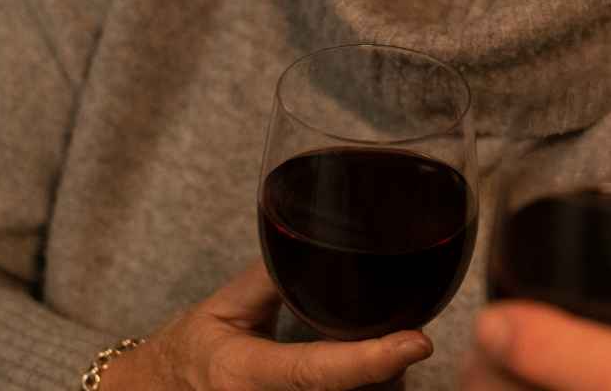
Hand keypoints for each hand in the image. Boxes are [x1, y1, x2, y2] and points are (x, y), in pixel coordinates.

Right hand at [101, 263, 431, 390]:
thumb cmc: (194, 350)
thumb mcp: (224, 307)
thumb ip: (274, 275)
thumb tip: (324, 234)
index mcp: (244, 373)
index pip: (315, 370)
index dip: (369, 360)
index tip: (416, 342)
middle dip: (386, 371)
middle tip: (406, 341)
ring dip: (380, 384)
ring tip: (387, 354)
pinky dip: (365, 388)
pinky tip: (368, 369)